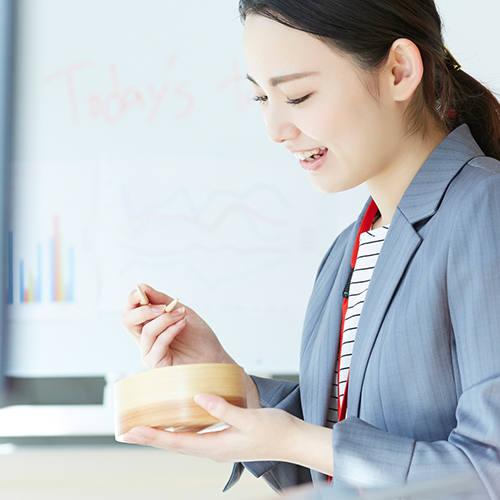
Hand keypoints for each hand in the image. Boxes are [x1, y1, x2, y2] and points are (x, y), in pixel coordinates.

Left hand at [119, 395, 333, 474]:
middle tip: (127, 432)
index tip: (132, 431)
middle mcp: (213, 449)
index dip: (153, 436)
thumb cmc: (275, 431)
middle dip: (150, 438)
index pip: (177, 442)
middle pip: (174, 445)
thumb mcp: (249, 418)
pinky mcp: (224, 439)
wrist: (294, 441)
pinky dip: (178, 432)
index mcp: (217, 447)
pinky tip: (175, 424)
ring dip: (162, 436)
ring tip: (144, 429)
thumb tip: (198, 398)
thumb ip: (223, 409)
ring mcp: (218, 446)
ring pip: (182, 442)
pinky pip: (194, 437)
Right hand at [121, 284, 233, 369]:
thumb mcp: (182, 312)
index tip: (142, 290)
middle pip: (127, 321)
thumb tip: (143, 287)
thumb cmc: (199, 337)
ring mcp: (149, 353)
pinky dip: (171, 331)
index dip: (132, 300)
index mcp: (149, 325)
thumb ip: (163, 301)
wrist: (214, 358)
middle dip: (143, 310)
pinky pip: (158, 344)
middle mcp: (145, 339)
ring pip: (146, 331)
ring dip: (165, 319)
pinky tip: (182, 324)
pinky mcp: (157, 364)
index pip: (130, 311)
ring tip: (181, 315)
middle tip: (163, 306)